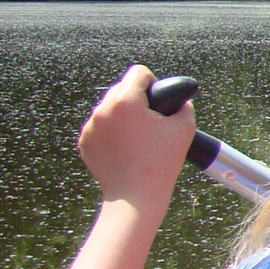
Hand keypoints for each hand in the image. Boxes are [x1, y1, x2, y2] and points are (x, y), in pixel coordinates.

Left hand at [77, 66, 191, 211]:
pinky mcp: (84, 141)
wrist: (135, 195)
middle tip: (150, 122)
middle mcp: (102, 109)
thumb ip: (183, 105)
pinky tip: (125, 148)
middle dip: (136, 100)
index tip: (158, 100)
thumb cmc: (161, 163)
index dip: (153, 82)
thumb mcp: (185, 128)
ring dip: (122, 115)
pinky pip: (99, 126)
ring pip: (109, 108)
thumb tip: (178, 100)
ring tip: (137, 137)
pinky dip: (111, 132)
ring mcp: (90, 126)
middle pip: (121, 88)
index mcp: (126, 101)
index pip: (138, 73)